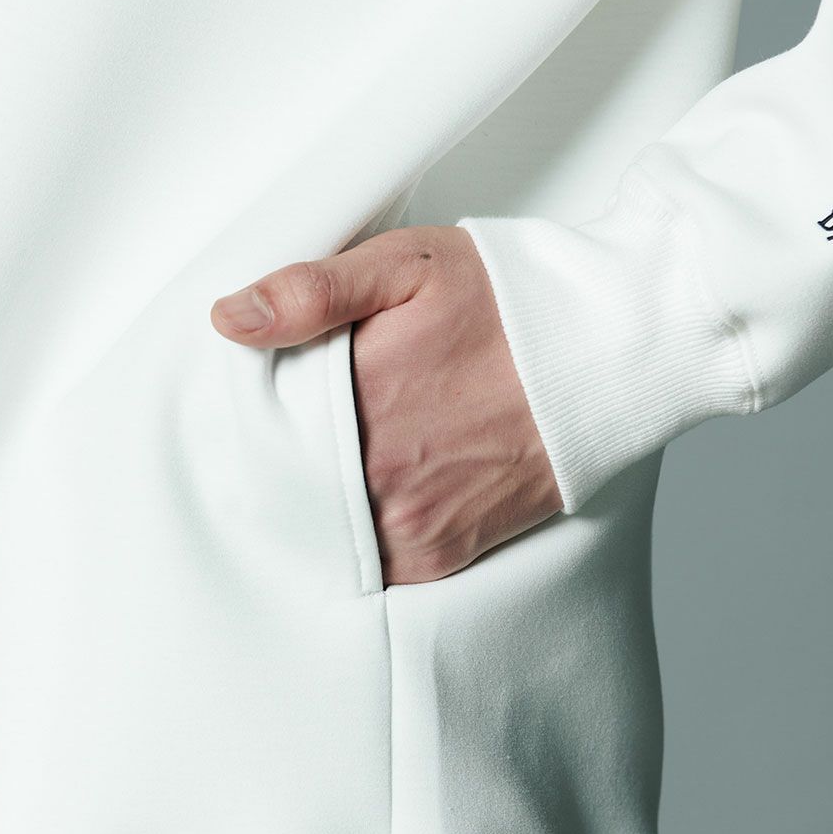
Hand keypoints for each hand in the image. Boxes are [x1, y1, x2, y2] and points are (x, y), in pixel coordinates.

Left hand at [209, 225, 563, 584]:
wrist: (602, 359)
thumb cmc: (510, 308)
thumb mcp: (408, 268)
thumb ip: (314, 291)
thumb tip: (230, 318)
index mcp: (360, 400)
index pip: (259, 429)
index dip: (247, 419)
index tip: (253, 407)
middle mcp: (380, 475)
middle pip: (285, 487)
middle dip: (277, 465)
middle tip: (288, 437)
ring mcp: (411, 523)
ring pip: (323, 531)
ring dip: (314, 507)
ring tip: (328, 467)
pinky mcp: (440, 553)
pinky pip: (372, 565)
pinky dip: (358, 540)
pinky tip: (367, 500)